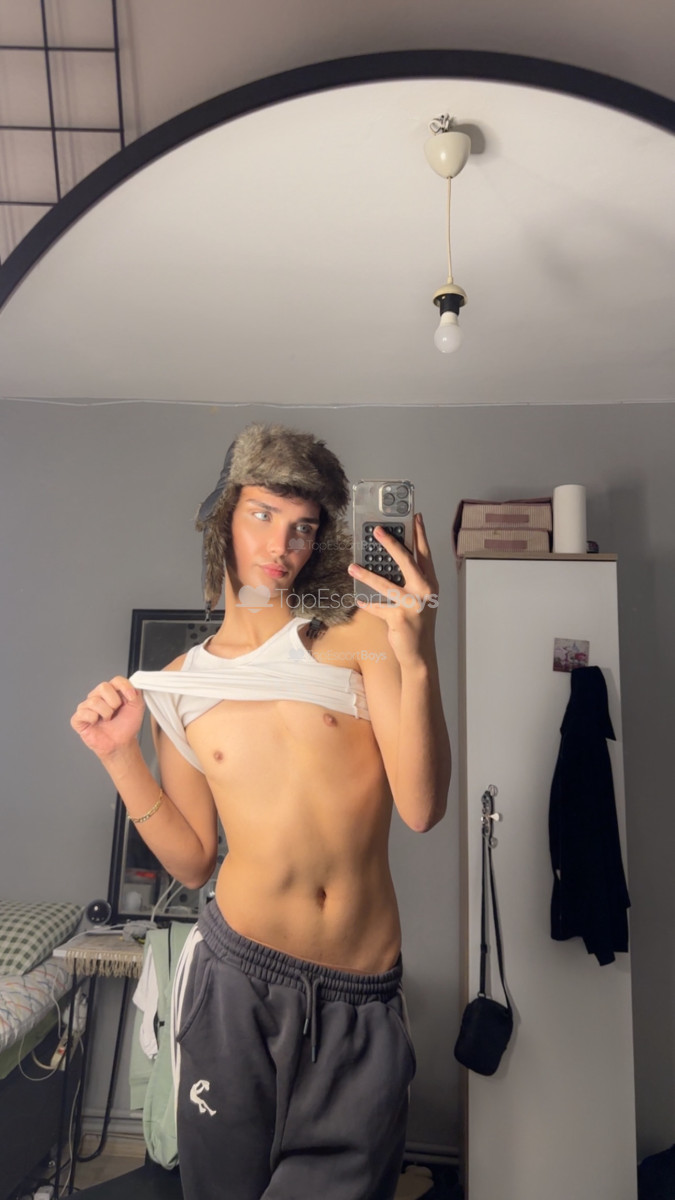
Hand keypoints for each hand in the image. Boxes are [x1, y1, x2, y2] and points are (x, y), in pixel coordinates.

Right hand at [70, 676, 144, 759]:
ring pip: (94, 701)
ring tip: (107, 719)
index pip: (116, 680)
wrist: (121, 743)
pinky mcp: (78, 718)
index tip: (131, 697)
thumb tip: (130, 685)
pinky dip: (93, 719)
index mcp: (112, 692)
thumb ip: (136, 692)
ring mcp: (87, 706)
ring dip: (106, 713)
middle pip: (103, 687)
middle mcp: (98, 696)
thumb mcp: (137, 707)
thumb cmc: (126, 727)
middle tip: (115, 712)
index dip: (124, 687)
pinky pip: (83, 712)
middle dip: (114, 702)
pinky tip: (96, 722)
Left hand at [348, 513, 439, 667]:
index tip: (415, 516)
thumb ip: (411, 580)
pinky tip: (358, 600)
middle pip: (407, 561)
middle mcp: (424, 591)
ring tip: (352, 567)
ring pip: (385, 584)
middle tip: (377, 530)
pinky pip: (377, 607)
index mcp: (430, 583)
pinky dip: (367, 604)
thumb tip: (392, 560)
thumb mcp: (420, 598)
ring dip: (366, 575)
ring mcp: (413, 604)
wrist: (420, 652)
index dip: (420, 534)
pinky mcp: (399, 617)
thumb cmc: (417, 623)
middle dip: (391, 543)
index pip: (425, 553)